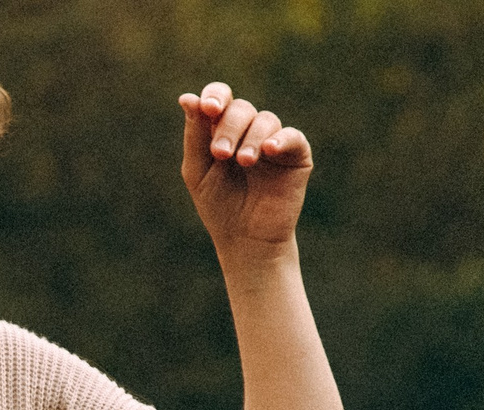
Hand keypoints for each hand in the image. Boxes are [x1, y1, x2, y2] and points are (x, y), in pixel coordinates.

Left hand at [178, 83, 311, 258]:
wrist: (245, 240)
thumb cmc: (218, 206)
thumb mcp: (198, 171)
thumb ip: (195, 136)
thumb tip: (187, 98)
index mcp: (222, 130)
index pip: (221, 98)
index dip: (215, 96)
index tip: (208, 108)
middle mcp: (249, 131)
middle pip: (241, 108)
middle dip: (228, 127)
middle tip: (220, 154)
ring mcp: (274, 141)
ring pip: (265, 119)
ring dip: (250, 138)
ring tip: (243, 162)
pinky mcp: (296, 156)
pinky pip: (293, 136)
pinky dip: (281, 139)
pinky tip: (268, 150)